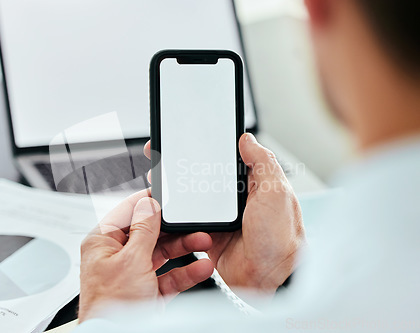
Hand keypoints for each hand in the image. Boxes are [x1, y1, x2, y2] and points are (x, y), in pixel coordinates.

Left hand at [78, 190, 213, 321]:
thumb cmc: (111, 305)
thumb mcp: (132, 260)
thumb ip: (144, 230)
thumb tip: (149, 204)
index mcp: (103, 242)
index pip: (127, 212)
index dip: (148, 201)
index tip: (167, 193)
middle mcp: (116, 256)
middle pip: (150, 233)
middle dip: (174, 229)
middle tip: (193, 222)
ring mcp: (133, 274)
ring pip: (162, 253)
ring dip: (184, 249)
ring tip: (203, 242)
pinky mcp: (147, 290)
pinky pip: (169, 275)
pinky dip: (185, 272)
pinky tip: (201, 267)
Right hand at [144, 133, 304, 294]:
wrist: (271, 279)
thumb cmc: (282, 238)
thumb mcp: (277, 192)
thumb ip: (263, 163)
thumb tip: (248, 139)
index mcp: (254, 185)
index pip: (228, 160)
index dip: (209, 149)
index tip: (191, 139)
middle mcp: (236, 201)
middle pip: (205, 178)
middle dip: (186, 168)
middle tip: (166, 158)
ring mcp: (221, 219)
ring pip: (193, 200)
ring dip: (177, 192)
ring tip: (159, 180)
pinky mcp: (209, 236)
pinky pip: (188, 223)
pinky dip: (178, 217)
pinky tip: (167, 208)